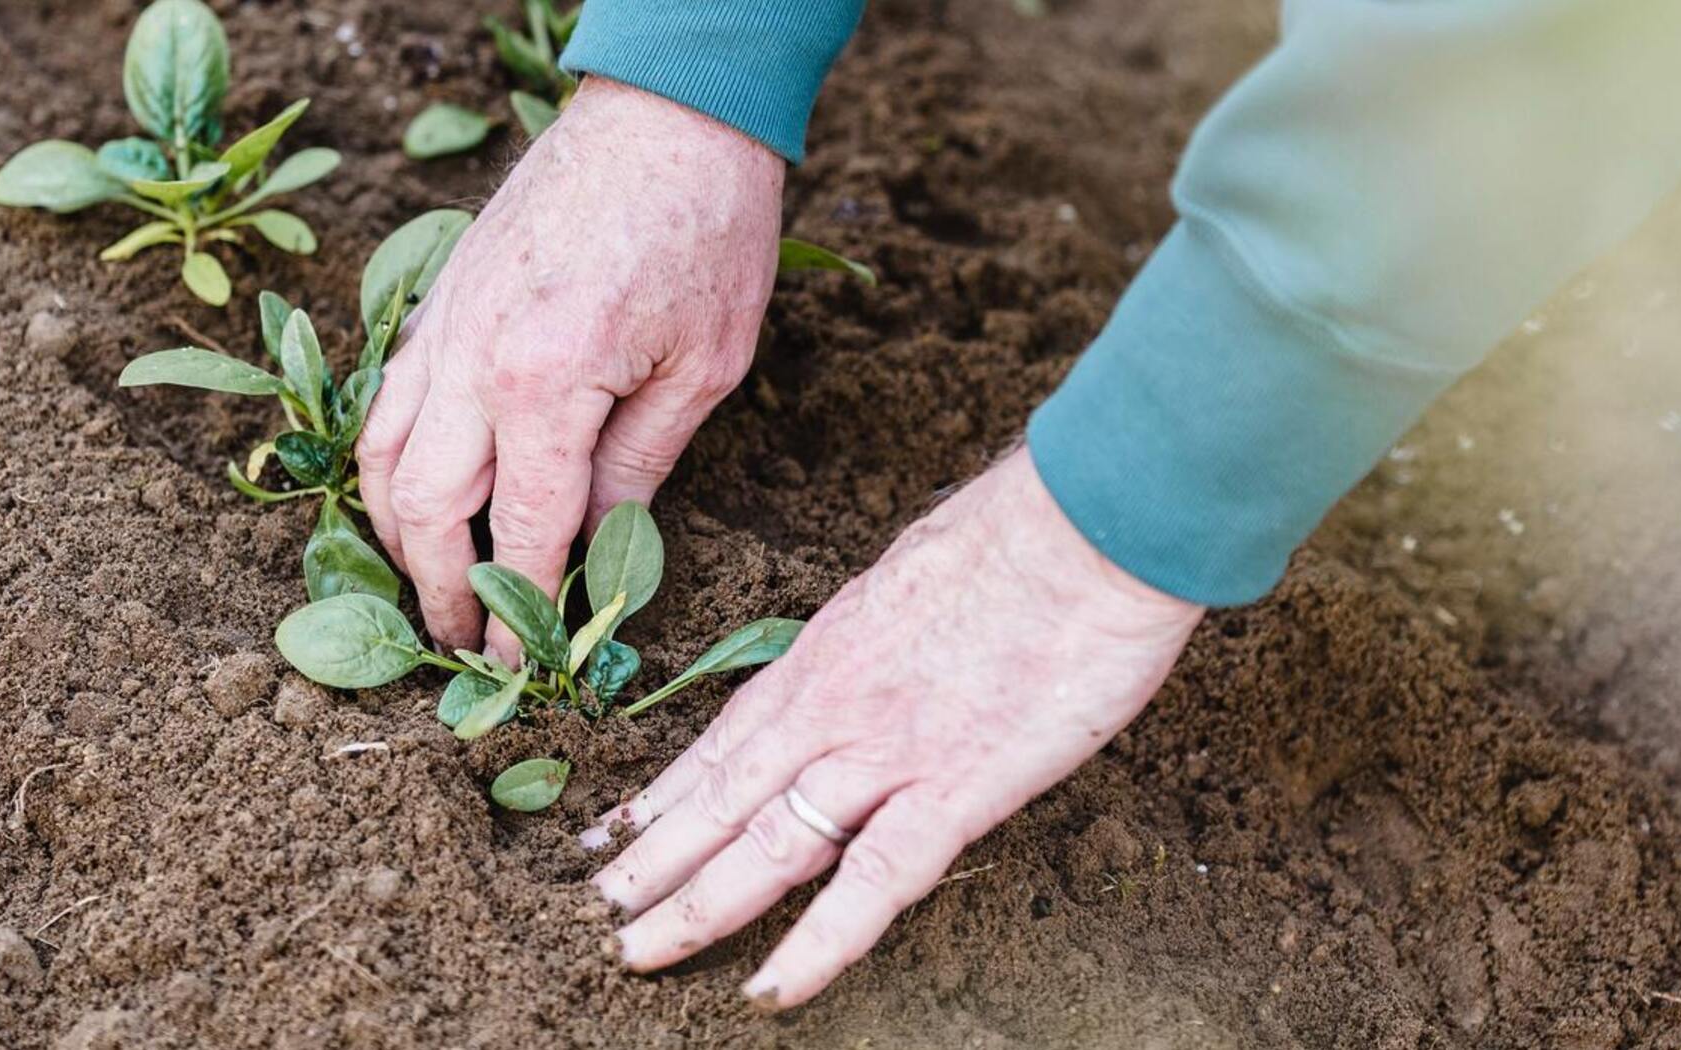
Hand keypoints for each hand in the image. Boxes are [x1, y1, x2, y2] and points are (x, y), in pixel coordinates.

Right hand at [358, 77, 783, 654]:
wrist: (668, 115)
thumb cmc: (707, 233)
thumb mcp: (705, 367)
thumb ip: (641, 466)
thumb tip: (602, 548)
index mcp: (548, 384)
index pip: (519, 532)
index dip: (519, 611)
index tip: (520, 668)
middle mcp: (474, 360)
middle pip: (423, 508)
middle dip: (437, 591)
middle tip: (461, 644)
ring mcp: (444, 325)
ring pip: (381, 455)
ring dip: (395, 533)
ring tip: (428, 585)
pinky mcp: (438, 298)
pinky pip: (387, 399)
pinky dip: (389, 459)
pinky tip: (417, 492)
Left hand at [583, 449, 1205, 1007]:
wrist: (1090, 522)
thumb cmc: (1024, 534)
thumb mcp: (917, 575)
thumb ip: (885, 632)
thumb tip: (881, 650)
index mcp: (827, 653)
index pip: (725, 740)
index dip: (665, 793)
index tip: (614, 830)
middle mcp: (834, 707)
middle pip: (721, 798)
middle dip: (650, 859)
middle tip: (589, 910)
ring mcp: (886, 752)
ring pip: (766, 844)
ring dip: (695, 905)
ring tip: (633, 952)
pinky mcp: (956, 788)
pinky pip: (873, 883)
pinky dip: (818, 943)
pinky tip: (771, 989)